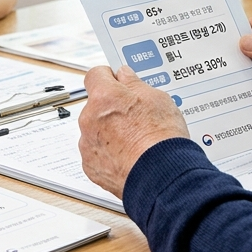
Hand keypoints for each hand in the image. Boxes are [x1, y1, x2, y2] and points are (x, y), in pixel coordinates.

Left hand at [78, 65, 189, 198]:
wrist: (162, 177)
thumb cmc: (161, 139)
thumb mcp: (157, 98)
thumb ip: (135, 83)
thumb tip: (126, 77)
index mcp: (104, 97)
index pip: (96, 74)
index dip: (109, 77)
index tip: (118, 81)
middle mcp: (90, 120)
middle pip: (95, 105)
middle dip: (111, 108)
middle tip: (135, 116)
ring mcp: (88, 145)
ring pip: (95, 130)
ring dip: (109, 132)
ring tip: (136, 140)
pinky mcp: (91, 167)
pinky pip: (97, 153)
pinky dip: (109, 153)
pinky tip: (129, 155)